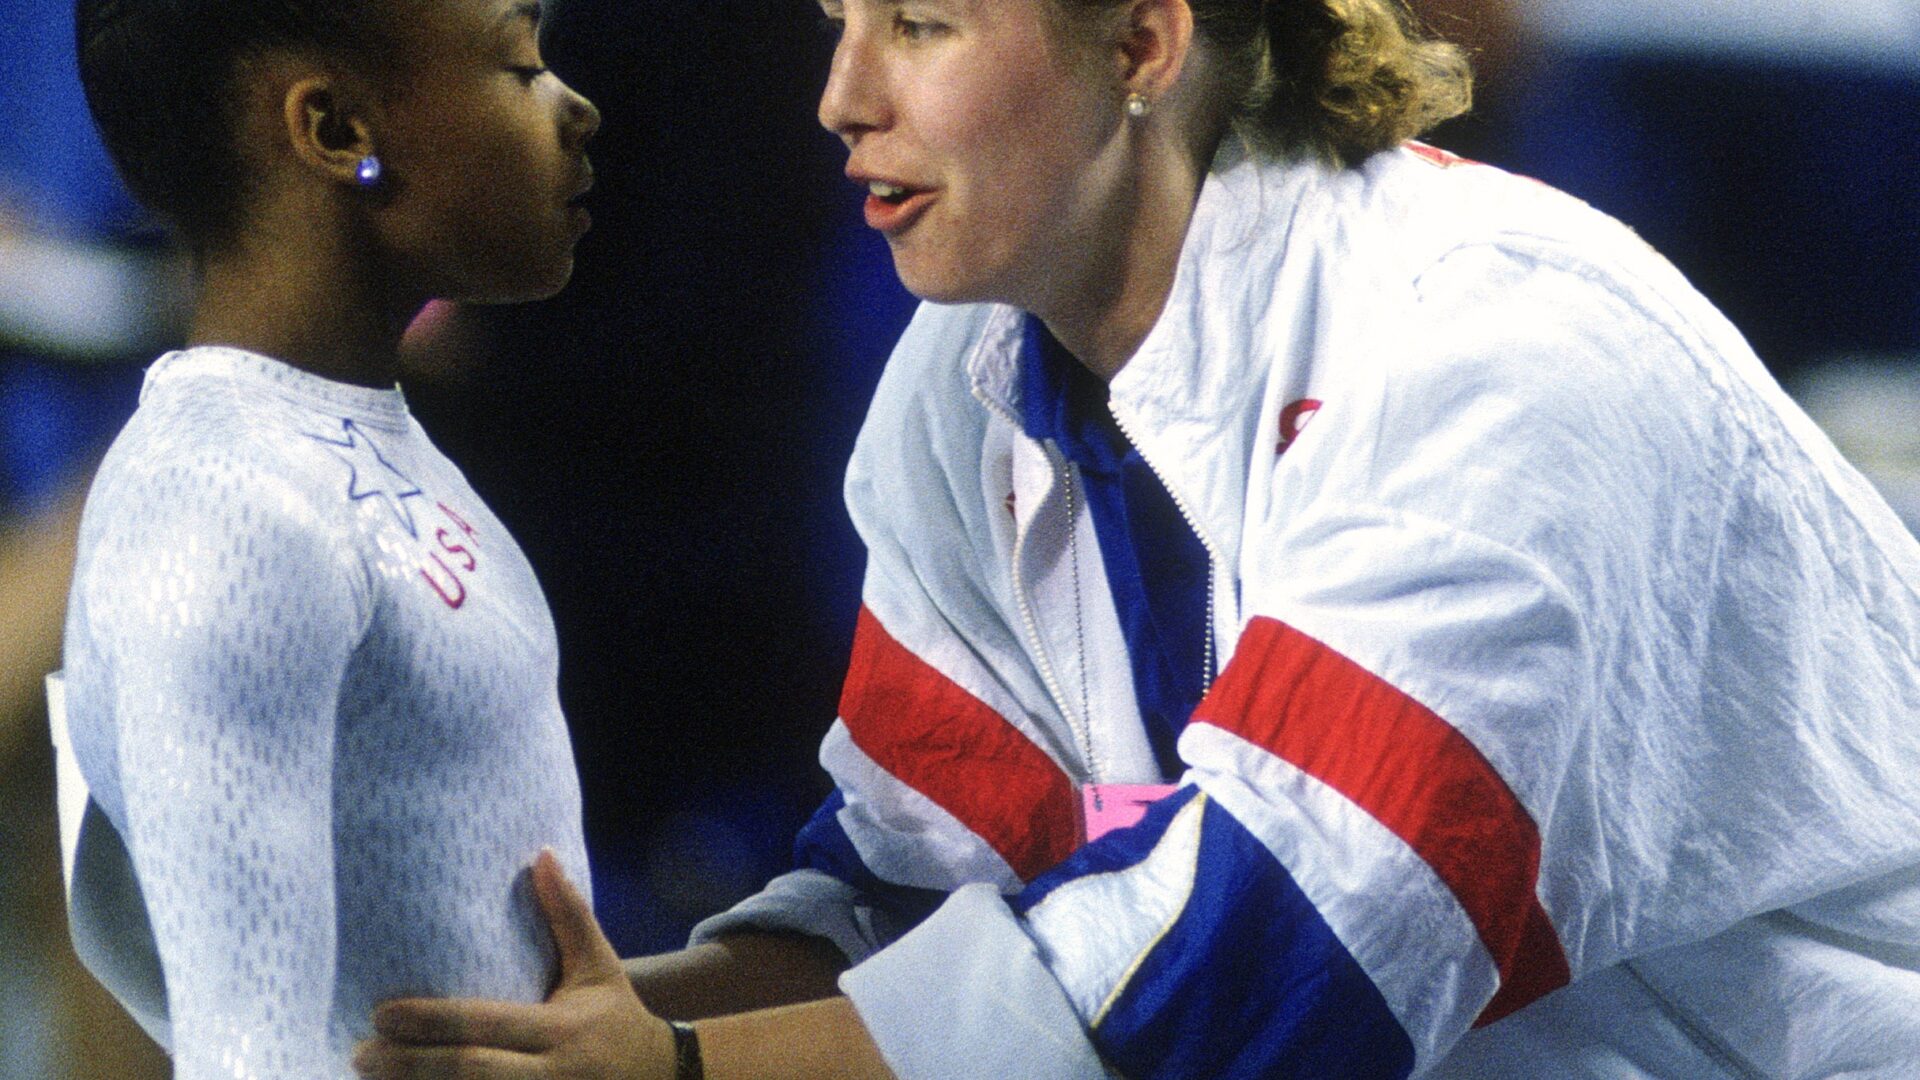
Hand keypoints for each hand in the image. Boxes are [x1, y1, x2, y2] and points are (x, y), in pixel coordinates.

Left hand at [354, 849, 674, 1079]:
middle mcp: (553, 1075)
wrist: (664, 1079)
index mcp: (562, 1030)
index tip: (382, 1015)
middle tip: (361, 1055)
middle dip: (411, 1065)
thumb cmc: (617, 1016)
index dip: (431, 1022)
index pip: (486, 1024)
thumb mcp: (599, 966)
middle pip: (470, 1071)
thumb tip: (541, 854)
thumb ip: (569, 916)